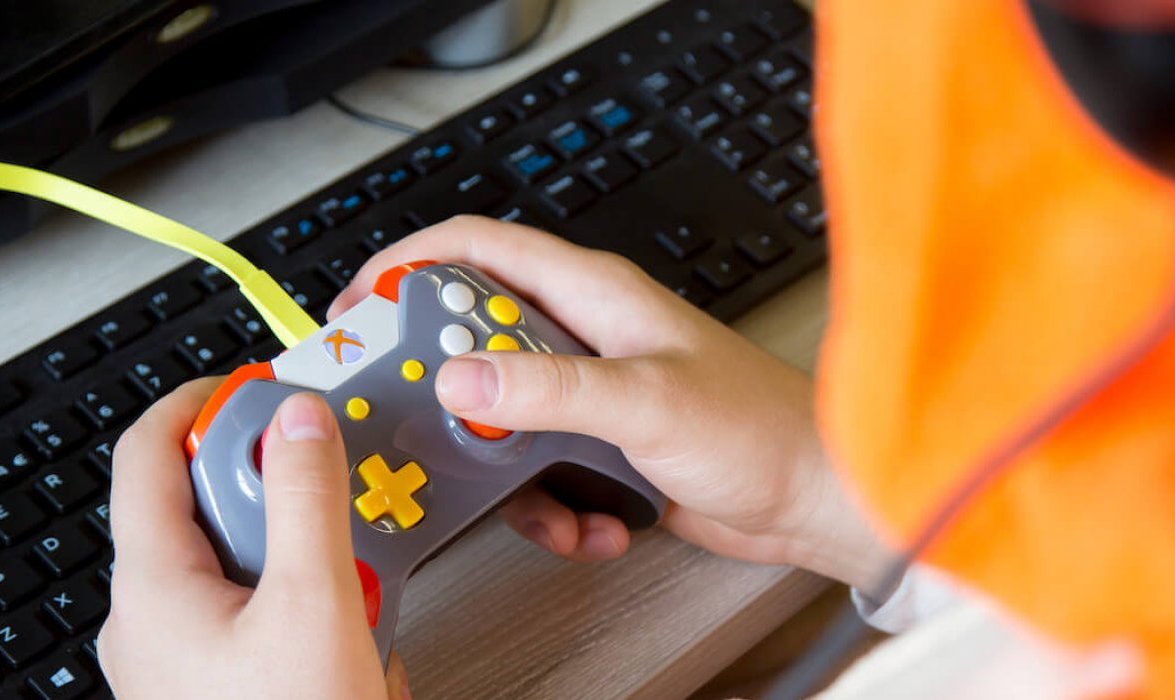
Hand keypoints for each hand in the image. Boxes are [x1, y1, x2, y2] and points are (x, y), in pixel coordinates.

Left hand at [98, 381, 409, 698]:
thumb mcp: (315, 606)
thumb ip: (307, 501)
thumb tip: (298, 421)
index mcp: (151, 587)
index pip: (149, 449)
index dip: (207, 402)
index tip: (266, 391)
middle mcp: (150, 621)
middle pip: (209, 509)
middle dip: (285, 506)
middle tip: (336, 515)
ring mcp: (178, 659)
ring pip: (243, 568)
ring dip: (311, 574)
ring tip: (356, 611)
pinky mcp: (213, 686)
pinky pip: (258, 620)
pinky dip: (309, 620)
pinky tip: (352, 650)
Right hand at [329, 216, 892, 589]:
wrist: (814, 498)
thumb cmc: (761, 428)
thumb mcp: (643, 402)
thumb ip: (548, 387)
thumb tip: (462, 372)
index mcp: (594, 295)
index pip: (480, 250)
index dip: (410, 264)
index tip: (360, 304)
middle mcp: (587, 338)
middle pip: (478, 345)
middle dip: (452, 398)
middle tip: (432, 435)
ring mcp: (592, 397)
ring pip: (503, 426)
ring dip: (512, 477)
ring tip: (552, 506)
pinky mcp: (602, 450)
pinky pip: (541, 476)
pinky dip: (558, 512)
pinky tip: (601, 526)